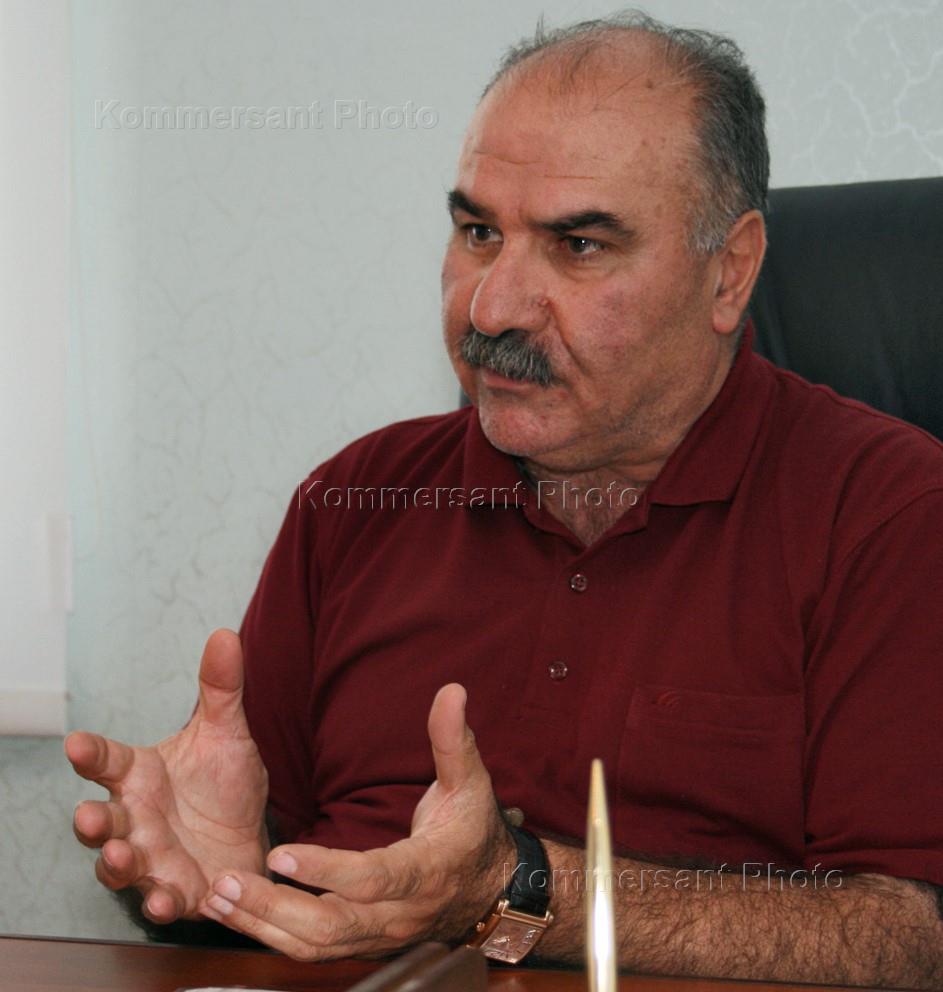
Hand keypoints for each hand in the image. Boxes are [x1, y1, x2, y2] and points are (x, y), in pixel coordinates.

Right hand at [65, 629, 268, 923]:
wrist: (251, 834)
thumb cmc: (225, 783)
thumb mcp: (227, 733)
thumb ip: (221, 689)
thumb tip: (223, 635)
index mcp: (140, 776)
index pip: (106, 761)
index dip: (90, 754)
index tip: (75, 743)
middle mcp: (135, 818)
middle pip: (101, 820)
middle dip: (90, 822)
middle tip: (88, 816)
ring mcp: (150, 857)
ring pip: (119, 864)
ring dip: (115, 863)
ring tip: (119, 855)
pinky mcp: (175, 890)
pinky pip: (159, 899)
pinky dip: (158, 901)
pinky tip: (164, 899)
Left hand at [198, 683, 515, 959]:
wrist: (489, 890)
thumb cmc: (473, 831)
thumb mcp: (471, 783)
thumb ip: (453, 740)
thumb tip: (451, 691)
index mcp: (425, 872)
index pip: (371, 878)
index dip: (325, 870)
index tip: (280, 853)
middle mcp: (398, 914)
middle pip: (331, 926)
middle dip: (274, 908)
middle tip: (225, 883)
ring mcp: (377, 935)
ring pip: (314, 944)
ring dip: (262, 923)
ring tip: (216, 896)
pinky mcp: (360, 941)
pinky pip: (311, 948)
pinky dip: (269, 934)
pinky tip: (235, 911)